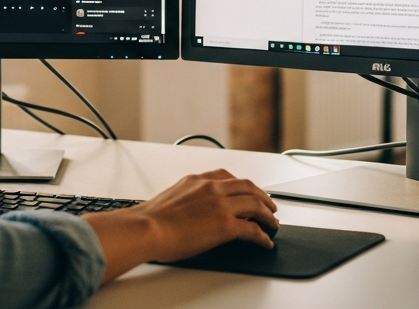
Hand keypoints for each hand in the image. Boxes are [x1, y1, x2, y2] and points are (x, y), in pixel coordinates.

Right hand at [83, 169, 278, 283]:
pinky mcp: (226, 225)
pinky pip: (253, 229)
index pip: (228, 176)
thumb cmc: (150, 219)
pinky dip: (262, 235)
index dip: (244, 185)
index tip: (249, 191)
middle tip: (270, 207)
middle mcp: (212, 188)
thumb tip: (193, 210)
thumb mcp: (172, 197)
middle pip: (248, 187)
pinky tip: (265, 241)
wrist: (146, 228)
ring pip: (256, 204)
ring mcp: (221, 205)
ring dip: (268, 215)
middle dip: (263, 197)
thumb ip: (188, 197)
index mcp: (198, 180)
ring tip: (272, 223)